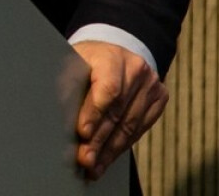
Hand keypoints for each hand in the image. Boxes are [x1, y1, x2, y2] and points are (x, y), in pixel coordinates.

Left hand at [72, 41, 167, 179]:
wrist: (113, 51)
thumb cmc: (87, 60)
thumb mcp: (73, 62)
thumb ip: (67, 83)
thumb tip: (59, 113)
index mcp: (112, 55)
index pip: (107, 88)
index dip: (94, 113)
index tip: (82, 133)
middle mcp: (135, 68)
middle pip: (118, 111)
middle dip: (100, 140)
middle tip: (85, 160)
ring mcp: (151, 83)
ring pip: (130, 125)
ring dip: (110, 150)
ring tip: (94, 167)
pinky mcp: (159, 97)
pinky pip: (140, 128)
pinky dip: (122, 146)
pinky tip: (108, 158)